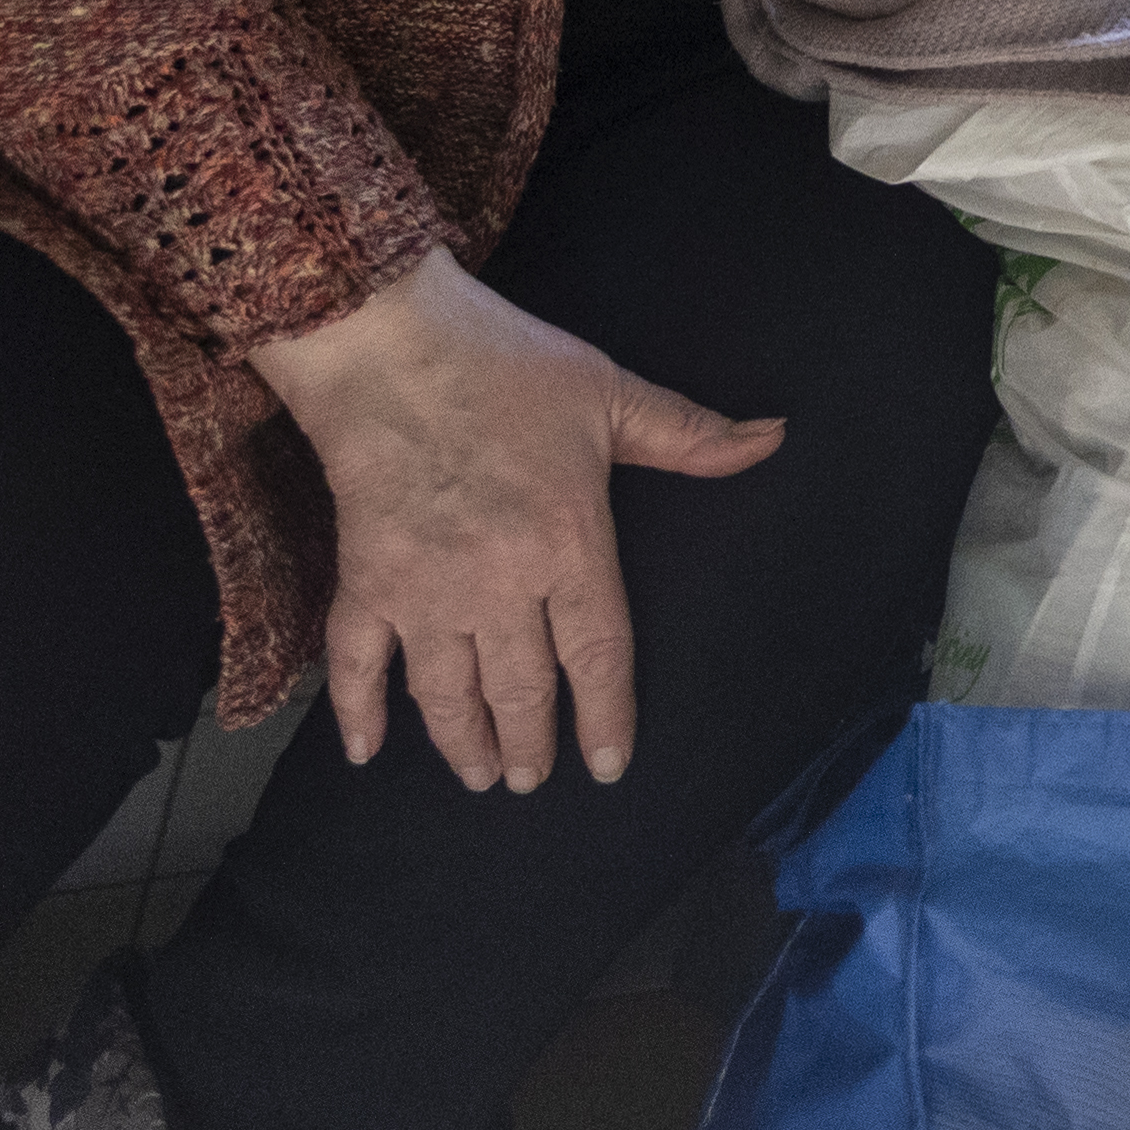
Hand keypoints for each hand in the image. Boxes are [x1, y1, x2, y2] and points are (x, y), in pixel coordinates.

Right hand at [249, 252, 784, 792]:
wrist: (391, 347)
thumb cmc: (508, 366)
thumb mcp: (612, 395)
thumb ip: (690, 435)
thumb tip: (774, 438)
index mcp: (569, 545)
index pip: (597, 655)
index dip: (606, 715)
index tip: (609, 764)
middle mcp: (499, 585)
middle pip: (521, 688)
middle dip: (530, 743)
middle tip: (534, 782)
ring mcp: (424, 591)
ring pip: (446, 693)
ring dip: (464, 742)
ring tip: (482, 775)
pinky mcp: (363, 580)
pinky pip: (355, 665)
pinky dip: (358, 713)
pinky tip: (367, 753)